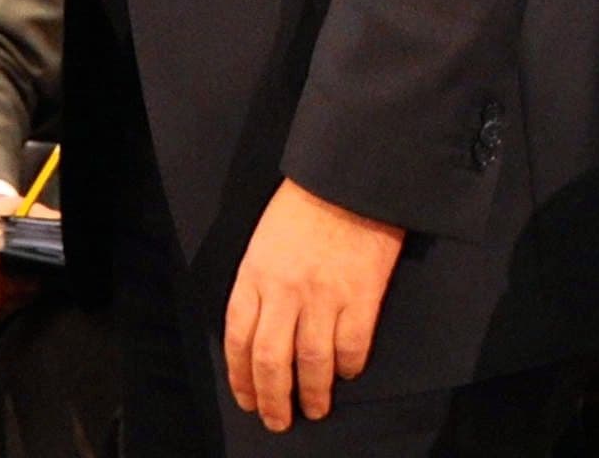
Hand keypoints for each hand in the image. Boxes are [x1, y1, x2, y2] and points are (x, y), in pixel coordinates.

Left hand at [224, 179, 405, 430]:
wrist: (349, 179)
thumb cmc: (304, 206)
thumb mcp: (264, 240)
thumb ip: (259, 284)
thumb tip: (259, 334)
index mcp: (254, 273)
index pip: (238, 337)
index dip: (240, 376)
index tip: (247, 398)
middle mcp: (284, 290)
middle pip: (271, 360)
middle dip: (272, 399)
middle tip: (277, 420)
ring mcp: (324, 296)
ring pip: (311, 363)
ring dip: (311, 395)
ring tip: (314, 410)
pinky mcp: (361, 298)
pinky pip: (351, 348)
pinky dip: (347, 369)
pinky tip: (345, 373)